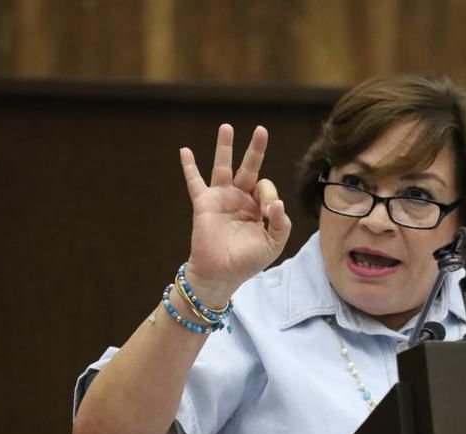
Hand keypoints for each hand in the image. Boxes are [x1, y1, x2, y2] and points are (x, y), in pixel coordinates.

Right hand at [178, 124, 292, 303]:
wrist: (221, 274)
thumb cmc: (247, 261)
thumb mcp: (273, 244)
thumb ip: (281, 223)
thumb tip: (278, 202)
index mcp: (258, 207)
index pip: (266, 187)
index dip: (269, 196)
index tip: (267, 213)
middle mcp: (240, 199)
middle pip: (249, 168)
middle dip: (255, 149)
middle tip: (261, 130)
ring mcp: (221, 198)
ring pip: (223, 167)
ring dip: (224, 147)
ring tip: (226, 127)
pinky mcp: (204, 203)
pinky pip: (195, 182)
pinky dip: (189, 166)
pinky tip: (185, 150)